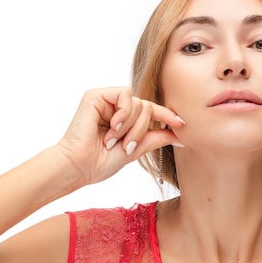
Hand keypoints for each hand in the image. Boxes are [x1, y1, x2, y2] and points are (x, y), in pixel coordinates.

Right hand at [56, 87, 184, 185]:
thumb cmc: (101, 162)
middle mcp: (116, 107)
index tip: (182, 124)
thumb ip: (156, 138)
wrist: (79, 167)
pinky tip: (111, 126)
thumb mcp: (136, 149)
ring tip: (112, 140)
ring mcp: (106, 100)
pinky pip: (124, 95)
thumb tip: (181, 136)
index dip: (167, 115)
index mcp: (124, 118)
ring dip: (129, 126)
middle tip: (126, 146)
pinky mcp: (96, 95)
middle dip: (140, 130)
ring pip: (138, 102)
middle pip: (146, 107)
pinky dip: (123, 114)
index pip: (151, 111)